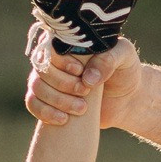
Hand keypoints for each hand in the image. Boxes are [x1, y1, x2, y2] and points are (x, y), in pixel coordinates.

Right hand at [26, 25, 141, 128]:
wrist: (128, 100)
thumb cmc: (126, 71)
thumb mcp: (125, 57)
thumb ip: (109, 59)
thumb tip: (88, 78)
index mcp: (69, 41)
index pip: (50, 45)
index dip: (60, 60)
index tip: (79, 71)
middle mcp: (54, 59)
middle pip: (41, 68)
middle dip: (62, 83)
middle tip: (85, 92)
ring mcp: (49, 80)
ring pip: (37, 87)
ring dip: (57, 100)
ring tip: (82, 108)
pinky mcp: (49, 100)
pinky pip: (33, 104)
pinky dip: (44, 112)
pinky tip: (63, 120)